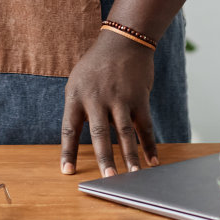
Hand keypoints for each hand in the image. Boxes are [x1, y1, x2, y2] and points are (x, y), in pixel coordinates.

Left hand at [60, 31, 158, 176]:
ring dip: (130, 155)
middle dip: (104, 158)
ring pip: (125, 132)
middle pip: (100, 133)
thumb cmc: (97, 65)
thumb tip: (88, 139)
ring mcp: (119, 98)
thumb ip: (81, 109)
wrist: (123, 40)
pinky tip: (152, 160)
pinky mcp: (138, 97)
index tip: (67, 171)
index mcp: (76, 96)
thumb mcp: (78, 82)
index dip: (68, 151)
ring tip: (132, 175)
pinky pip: (145, 125)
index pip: (69, 129)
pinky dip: (149, 144)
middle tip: (108, 179)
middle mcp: (97, 98)